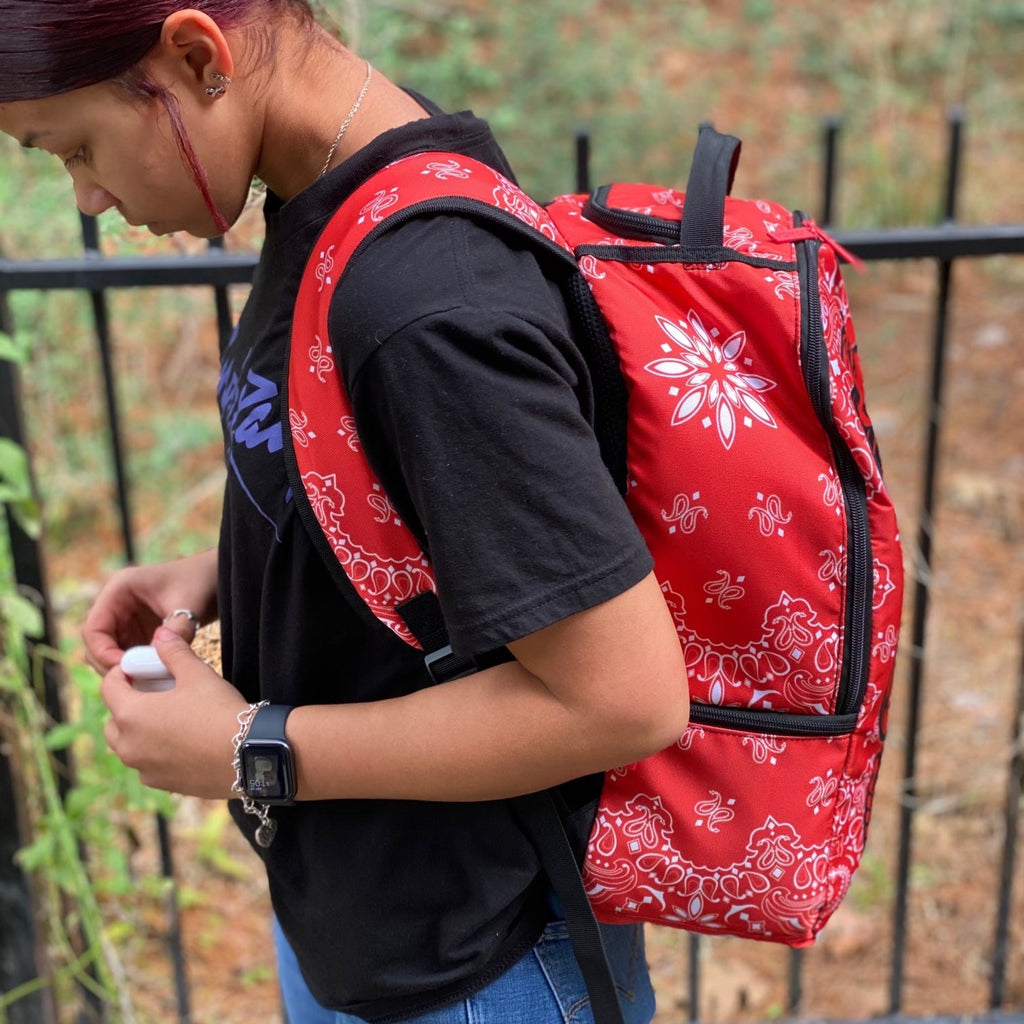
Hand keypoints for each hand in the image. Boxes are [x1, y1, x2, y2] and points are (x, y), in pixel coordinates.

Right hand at [83, 550, 217, 673]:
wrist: (218, 578)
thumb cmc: (202, 581)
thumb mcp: (190, 604)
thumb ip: (177, 630)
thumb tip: (163, 657)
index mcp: (119, 590)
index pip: (93, 629)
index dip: (103, 653)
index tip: (126, 670)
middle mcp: (116, 604)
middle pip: (96, 644)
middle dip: (111, 666)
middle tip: (135, 683)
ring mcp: (125, 620)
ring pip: (110, 653)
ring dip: (124, 669)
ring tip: (147, 682)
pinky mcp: (138, 632)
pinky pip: (128, 656)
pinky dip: (137, 668)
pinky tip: (154, 679)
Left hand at [101, 627, 246, 797]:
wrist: (248, 754)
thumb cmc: (219, 711)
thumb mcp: (197, 674)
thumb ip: (173, 652)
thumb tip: (161, 634)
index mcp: (131, 714)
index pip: (108, 688)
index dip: (120, 673)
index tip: (137, 669)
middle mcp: (129, 745)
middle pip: (112, 721)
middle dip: (126, 705)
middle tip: (152, 694)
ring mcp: (144, 768)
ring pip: (127, 746)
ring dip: (138, 731)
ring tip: (166, 719)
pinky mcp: (161, 784)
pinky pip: (147, 764)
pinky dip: (155, 752)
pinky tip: (181, 742)